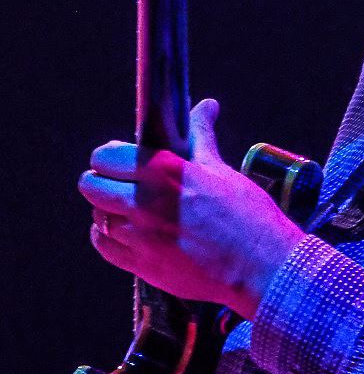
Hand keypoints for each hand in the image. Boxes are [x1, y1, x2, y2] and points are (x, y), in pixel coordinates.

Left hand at [78, 99, 306, 317]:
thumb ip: (202, 137)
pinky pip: (104, 246)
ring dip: (108, 209)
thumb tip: (206, 106)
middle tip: (121, 184)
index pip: (106, 156)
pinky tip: (125, 231)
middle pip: (91, 186)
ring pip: (97, 216)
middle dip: (102, 181)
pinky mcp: (143, 266)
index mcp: (165, 172)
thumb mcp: (222, 171)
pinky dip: (108, 236)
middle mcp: (145, 203)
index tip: (121, 160)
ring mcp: (141, 237)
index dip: (110, 156)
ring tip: (128, 209)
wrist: (262, 267)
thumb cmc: (249, 216)